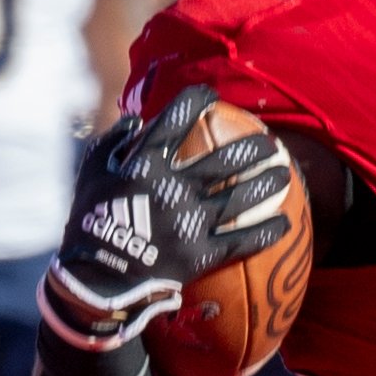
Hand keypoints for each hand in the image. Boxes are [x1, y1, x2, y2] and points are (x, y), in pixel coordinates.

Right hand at [44, 85, 294, 351]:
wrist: (95, 280)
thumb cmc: (90, 223)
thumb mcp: (90, 176)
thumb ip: (110, 143)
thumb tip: (137, 119)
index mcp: (142, 167)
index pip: (173, 123)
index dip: (194, 102)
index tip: (210, 95)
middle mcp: (172, 189)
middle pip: (223, 160)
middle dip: (252, 148)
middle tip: (270, 144)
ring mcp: (190, 222)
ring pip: (241, 196)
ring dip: (268, 183)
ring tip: (285, 174)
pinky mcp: (202, 253)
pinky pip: (243, 240)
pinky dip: (266, 232)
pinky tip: (285, 224)